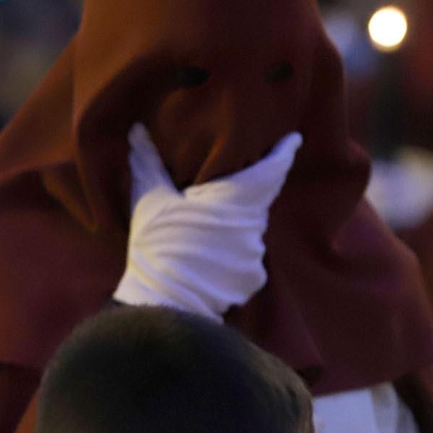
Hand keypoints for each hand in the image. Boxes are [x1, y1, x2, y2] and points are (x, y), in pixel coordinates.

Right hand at [112, 124, 302, 319]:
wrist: (165, 302)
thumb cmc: (158, 244)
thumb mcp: (149, 200)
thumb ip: (147, 161)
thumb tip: (137, 129)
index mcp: (236, 198)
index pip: (272, 169)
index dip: (284, 151)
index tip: (294, 138)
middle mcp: (254, 225)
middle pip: (256, 201)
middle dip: (244, 192)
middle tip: (225, 184)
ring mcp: (256, 255)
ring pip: (249, 231)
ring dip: (233, 227)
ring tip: (205, 230)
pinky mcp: (254, 280)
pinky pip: (247, 259)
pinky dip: (232, 255)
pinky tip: (209, 259)